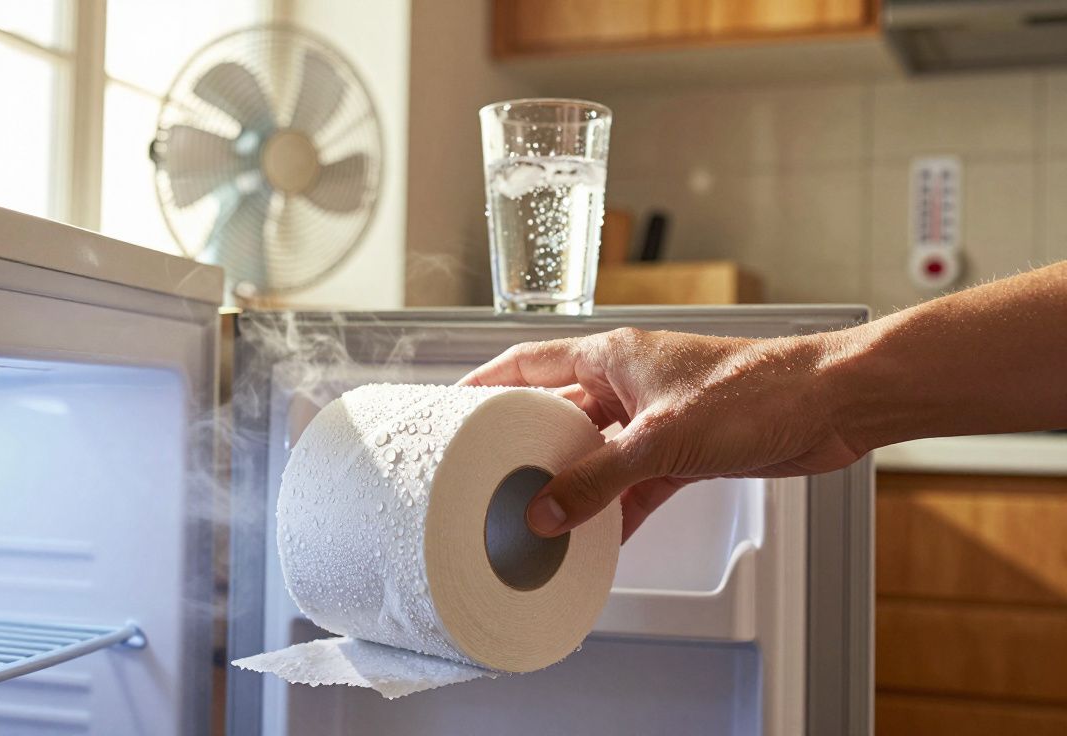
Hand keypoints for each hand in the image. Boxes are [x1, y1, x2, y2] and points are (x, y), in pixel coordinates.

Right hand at [459, 328, 863, 541]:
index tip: (451, 409)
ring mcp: (654, 416)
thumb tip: (546, 512)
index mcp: (611, 355)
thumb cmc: (756, 389)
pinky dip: (616, 509)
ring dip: (572, 486)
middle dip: (526, 448)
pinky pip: (633, 483)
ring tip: (537, 518)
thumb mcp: (660, 439)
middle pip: (557, 413)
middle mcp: (627, 382)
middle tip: (490, 479)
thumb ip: (598, 479)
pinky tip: (599, 538)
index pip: (527, 363)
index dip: (484, 384)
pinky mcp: (683, 449)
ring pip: (595, 454)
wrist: (830, 404)